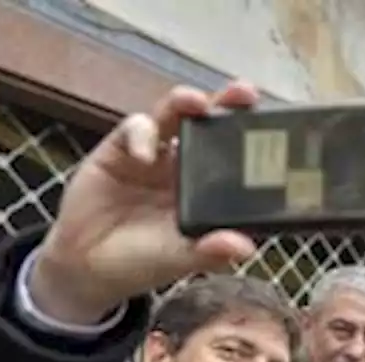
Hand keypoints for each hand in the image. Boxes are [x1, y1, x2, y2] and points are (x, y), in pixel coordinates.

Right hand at [29, 80, 261, 323]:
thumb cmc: (140, 262)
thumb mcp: (178, 259)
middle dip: (228, 104)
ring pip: (174, 115)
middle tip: (244, 92)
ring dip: (186, 103)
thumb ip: (209, 252)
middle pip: (211, 124)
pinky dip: (141, 135)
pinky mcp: (119, 149)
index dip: (254, 138)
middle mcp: (184, 166)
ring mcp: (153, 154)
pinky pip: (135, 128)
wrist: (87, 267)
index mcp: (207, 190)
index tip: (277, 129)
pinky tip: (143, 156)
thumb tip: (245, 248)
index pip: (237, 155)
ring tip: (195, 103)